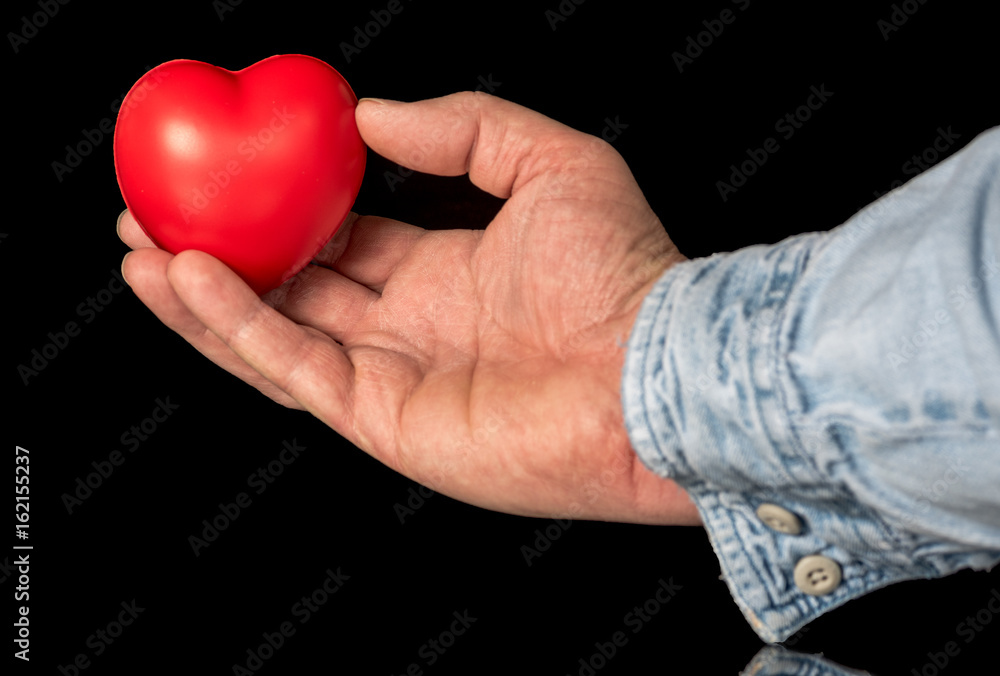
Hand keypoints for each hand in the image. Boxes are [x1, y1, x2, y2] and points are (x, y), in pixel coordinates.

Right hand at [117, 92, 700, 525]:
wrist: (658, 368)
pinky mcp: (388, 424)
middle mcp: (411, 329)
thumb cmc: (624, 270)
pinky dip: (238, 329)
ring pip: (278, 338)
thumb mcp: (548, 161)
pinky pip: (297, 372)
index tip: (224, 177)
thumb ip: (461, 129)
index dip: (278, 214)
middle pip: (293, 293)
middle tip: (151, 215)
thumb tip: (369, 113)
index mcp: (444, 274)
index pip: (341, 242)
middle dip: (221, 257)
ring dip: (205, 299)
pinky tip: (189, 281)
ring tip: (140, 252)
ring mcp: (396, 380)